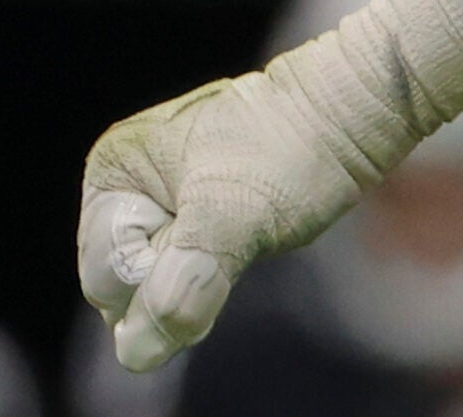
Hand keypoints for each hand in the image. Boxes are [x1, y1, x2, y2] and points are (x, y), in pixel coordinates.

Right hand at [78, 66, 374, 370]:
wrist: (356, 110)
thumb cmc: (293, 150)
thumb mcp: (234, 217)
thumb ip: (181, 286)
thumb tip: (137, 353)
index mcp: (113, 173)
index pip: (106, 280)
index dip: (159, 283)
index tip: (215, 242)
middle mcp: (130, 184)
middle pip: (128, 285)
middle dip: (180, 281)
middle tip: (237, 234)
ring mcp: (166, 197)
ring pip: (166, 279)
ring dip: (205, 275)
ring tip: (249, 226)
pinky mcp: (203, 209)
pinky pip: (194, 263)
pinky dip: (221, 265)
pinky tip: (254, 230)